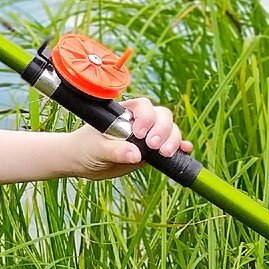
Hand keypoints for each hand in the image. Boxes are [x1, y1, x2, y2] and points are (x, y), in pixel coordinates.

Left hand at [69, 97, 191, 180]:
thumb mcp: (96, 149)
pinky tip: (184, 151)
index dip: (147, 117)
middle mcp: (139, 121)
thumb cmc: (85, 148)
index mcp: (124, 113)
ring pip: (170, 130)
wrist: (84, 162)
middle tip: (154, 146)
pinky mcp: (153, 151)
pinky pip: (171, 146)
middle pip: (162, 116)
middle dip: (163, 130)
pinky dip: (180, 148)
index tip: (140, 134)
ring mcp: (148, 135)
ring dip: (173, 140)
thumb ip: (115, 150)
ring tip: (164, 154)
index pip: (143, 106)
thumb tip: (136, 154)